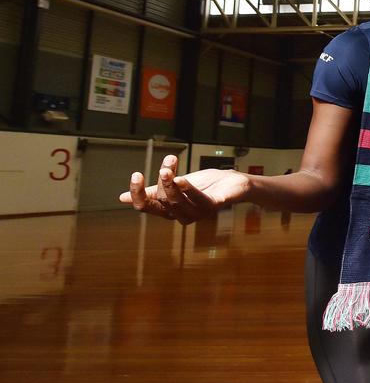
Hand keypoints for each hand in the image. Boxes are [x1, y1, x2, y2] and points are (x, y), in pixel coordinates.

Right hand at [119, 154, 249, 223]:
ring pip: (178, 203)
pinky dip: (190, 190)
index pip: (147, 207)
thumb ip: (153, 191)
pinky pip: (200, 200)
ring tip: (167, 170)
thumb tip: (122, 198)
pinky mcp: (214, 205)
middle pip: (163, 203)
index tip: (136, 174)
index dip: (138, 194)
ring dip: (171, 185)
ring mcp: (199, 212)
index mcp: (170, 209)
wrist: (234, 182)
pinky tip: (182, 179)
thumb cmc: (205, 185)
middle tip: (163, 167)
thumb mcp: (175, 185)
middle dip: (160, 185)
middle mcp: (182, 214)